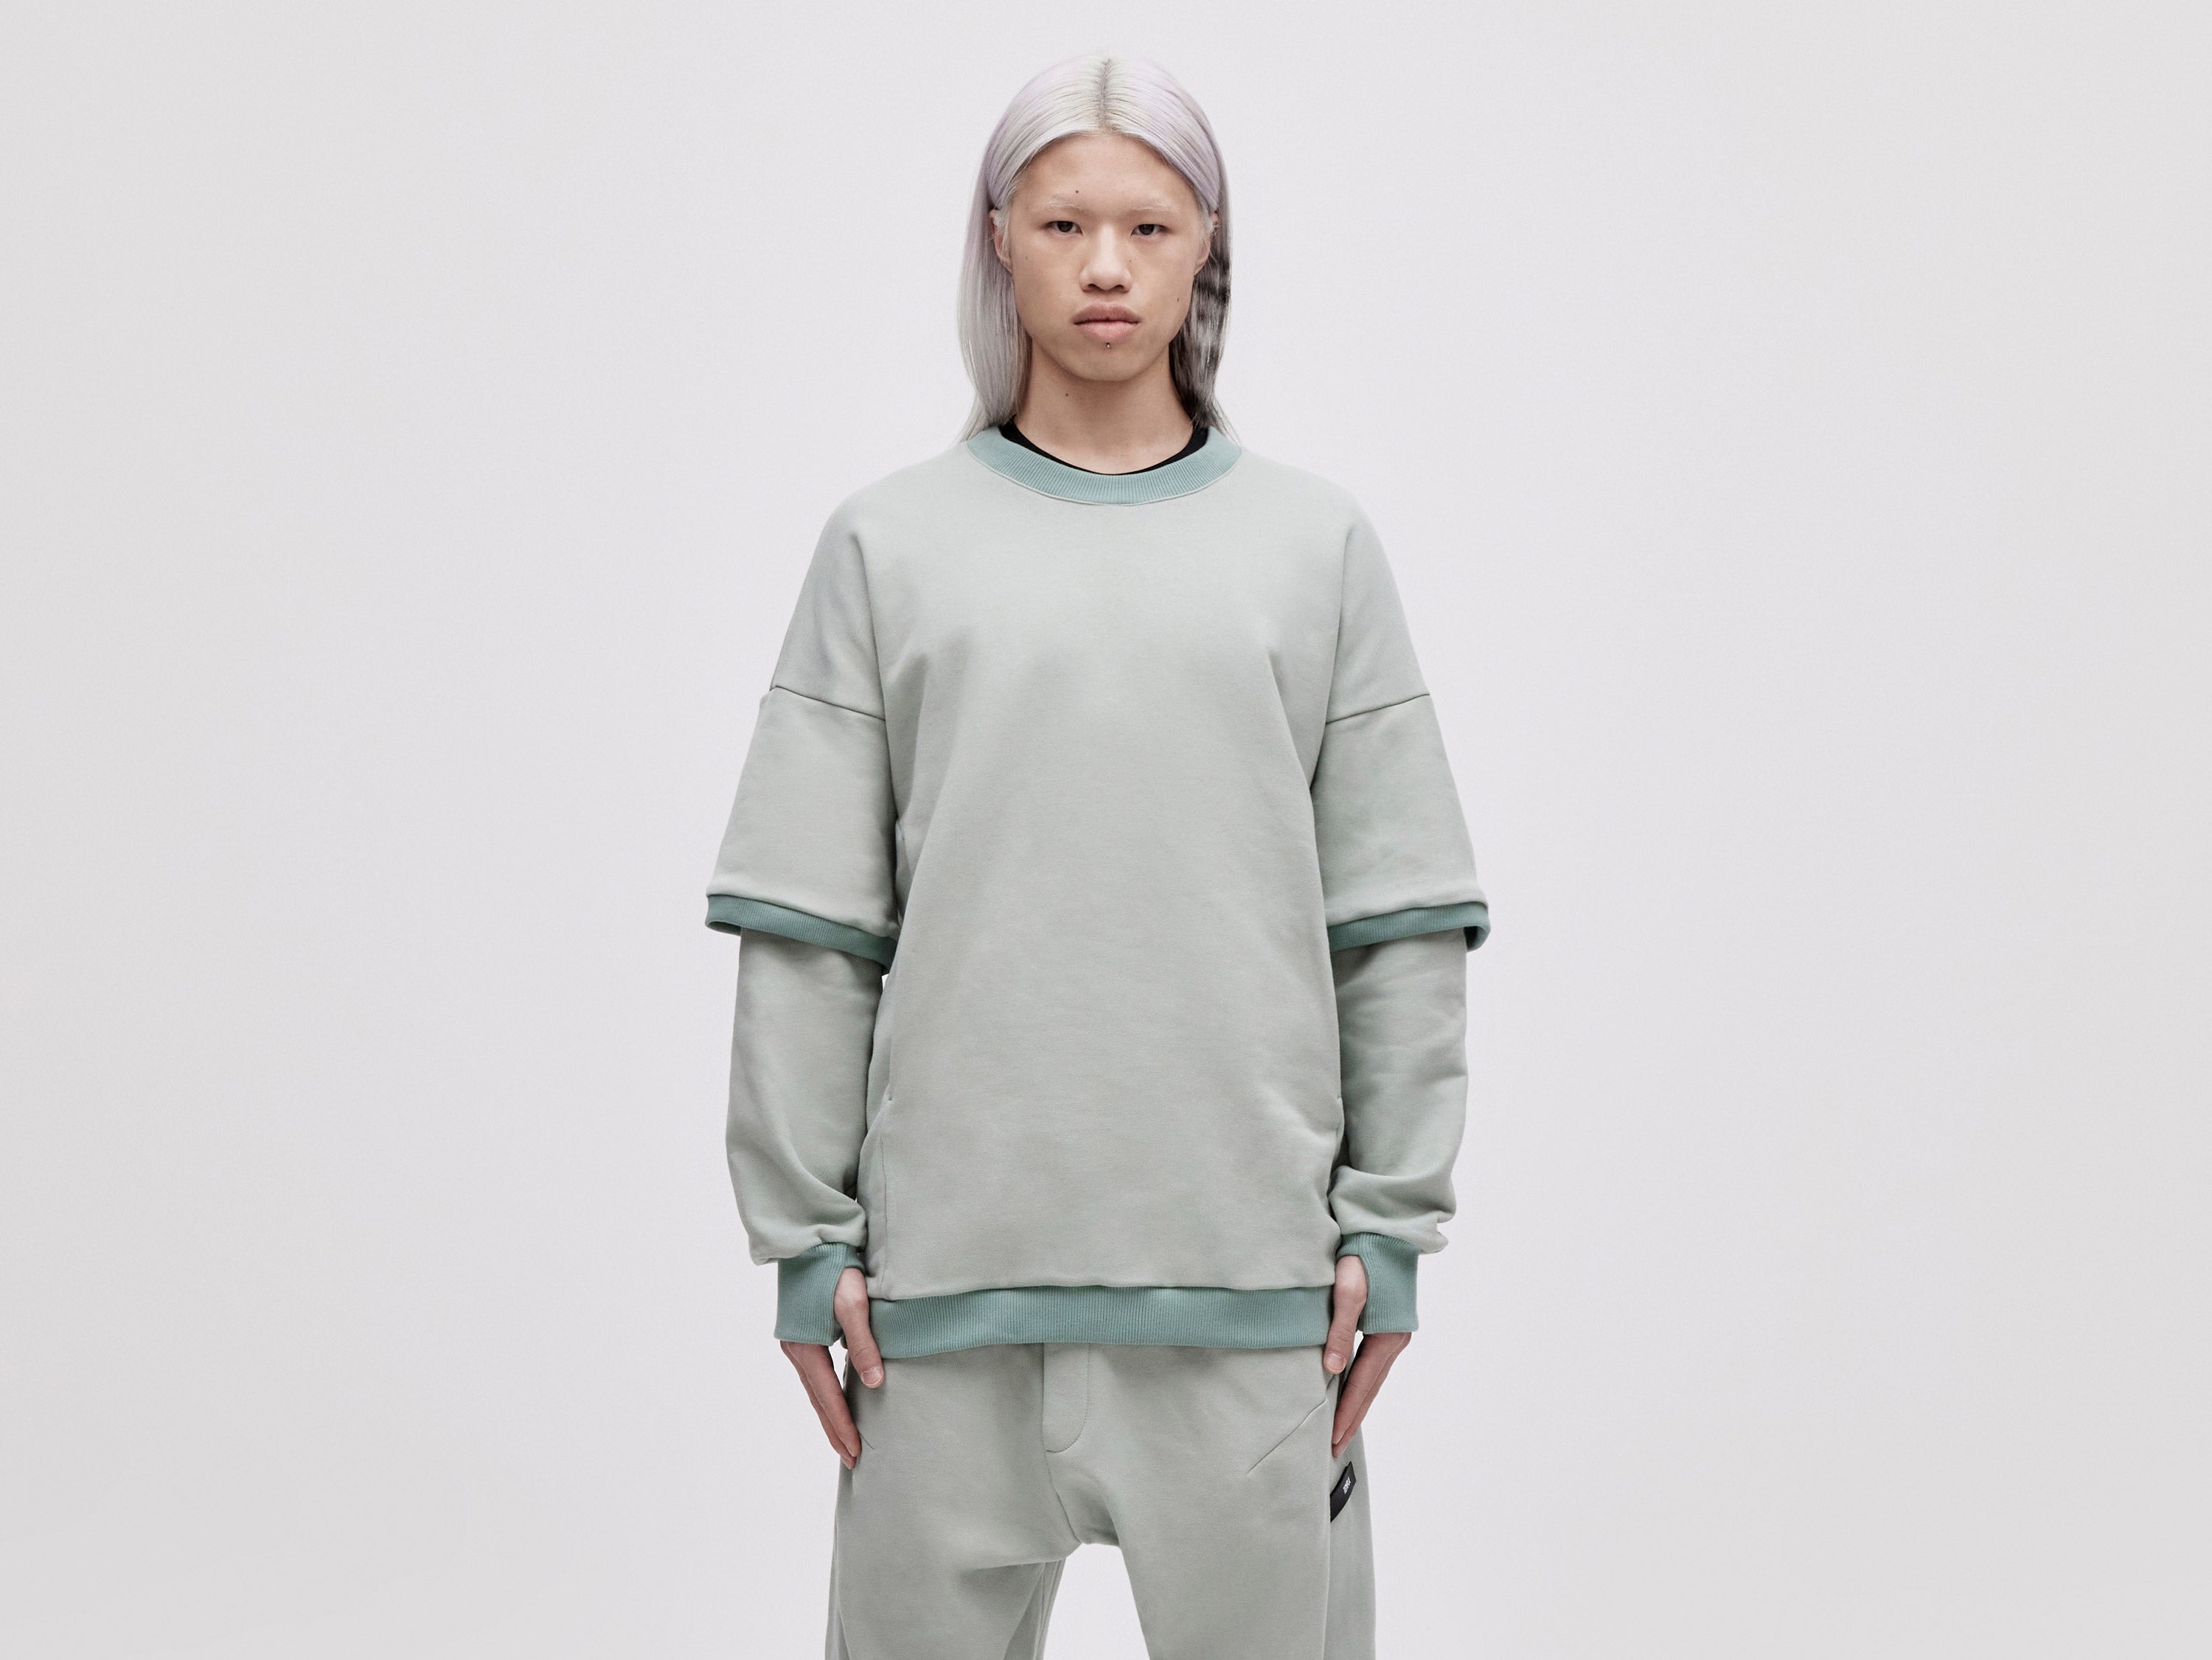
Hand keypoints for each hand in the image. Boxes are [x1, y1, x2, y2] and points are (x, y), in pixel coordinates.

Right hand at [778, 1266, 883, 1468]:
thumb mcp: (853, 1301)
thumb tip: (875, 1384)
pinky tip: (838, 1402)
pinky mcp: (803, 1333)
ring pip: (815, 1389)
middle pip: (817, 1400)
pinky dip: (826, 1395)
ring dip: (830, 1416)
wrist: (810, 1237)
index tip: (856, 1453)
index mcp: (805, 1346)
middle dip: (834, 1431)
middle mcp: (796, 1348)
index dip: (842, 1427)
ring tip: (845, 1441)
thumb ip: (863, 1343)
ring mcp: (796, 1342)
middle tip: (852, 1460)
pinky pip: (816, 1374)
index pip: (827, 1397)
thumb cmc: (834, 1265)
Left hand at [1323, 1251, 1411, 1456]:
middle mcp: (1395, 1339)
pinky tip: (1347, 1389)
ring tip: (1339, 1427)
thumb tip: (1331, 1370)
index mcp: (1388, 1335)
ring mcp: (1393, 1333)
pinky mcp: (1386, 1324)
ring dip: (1356, 1403)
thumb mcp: (1348, 1288)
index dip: (1347, 1414)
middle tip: (1334, 1447)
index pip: (1362, 1385)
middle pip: (1370, 1388)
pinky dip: (1359, 1382)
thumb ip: (1340, 1329)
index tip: (1332, 1439)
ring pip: (1372, 1377)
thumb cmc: (1364, 1254)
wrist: (1384, 1229)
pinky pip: (1372, 1363)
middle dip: (1352, 1418)